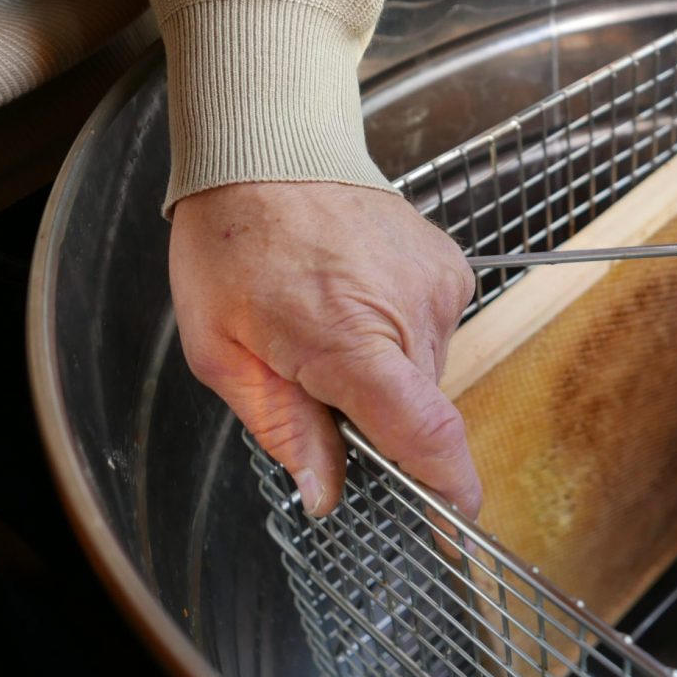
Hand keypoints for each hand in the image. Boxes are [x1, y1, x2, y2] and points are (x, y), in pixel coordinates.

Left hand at [168, 181, 481, 519]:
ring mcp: (437, 286)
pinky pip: (433, 331)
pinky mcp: (451, 268)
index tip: (453, 529)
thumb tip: (325, 493)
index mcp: (348, 339)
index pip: (424, 432)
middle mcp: (409, 312)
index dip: (446, 490)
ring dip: (385, 373)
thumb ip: (283, 429)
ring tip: (329, 323)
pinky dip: (399, 336)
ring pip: (426, 373)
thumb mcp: (223, 351)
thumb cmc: (233, 240)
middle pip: (418, 412)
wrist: (270, 147)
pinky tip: (356, 301)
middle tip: (316, 382)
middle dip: (377, 419)